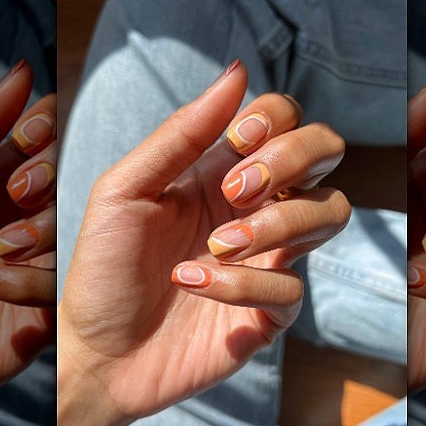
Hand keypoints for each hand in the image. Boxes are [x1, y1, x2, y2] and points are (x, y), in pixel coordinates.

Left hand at [58, 60, 350, 425]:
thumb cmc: (104, 268)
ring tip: (216, 246)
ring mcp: (267, 258)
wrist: (95, 352)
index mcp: (220, 171)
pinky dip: (243, 284)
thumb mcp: (125, 190)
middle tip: (237, 189)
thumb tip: (237, 73)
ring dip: (275, 223)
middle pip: (326, 153)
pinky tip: (196, 286)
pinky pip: (290, 288)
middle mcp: (253, 208)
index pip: (284, 120)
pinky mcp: (270, 311)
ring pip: (329, 214)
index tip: (238, 141)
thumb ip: (182, 134)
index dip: (275, 120)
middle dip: (294, 159)